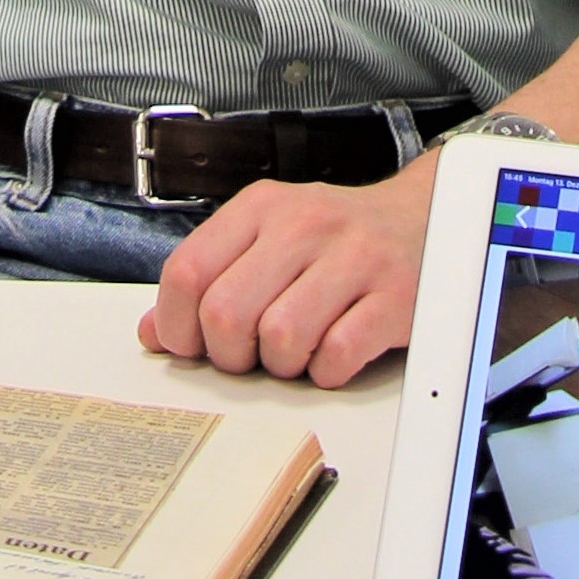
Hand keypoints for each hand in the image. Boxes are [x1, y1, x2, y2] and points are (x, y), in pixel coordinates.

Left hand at [136, 155, 437, 385]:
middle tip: (251, 356)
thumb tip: (154, 331)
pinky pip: (336, 355)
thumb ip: (209, 279)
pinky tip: (334, 353)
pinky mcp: (393, 296)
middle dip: (230, 355)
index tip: (191, 346)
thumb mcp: (266, 241)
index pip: (187, 271)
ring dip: (283, 365)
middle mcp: (304, 224)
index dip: (178, 325)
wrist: (424, 220)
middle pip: (227, 313)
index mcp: (261, 207)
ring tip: (297, 351)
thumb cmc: (335, 241)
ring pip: (280, 338)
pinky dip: (327, 371)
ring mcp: (352, 258)